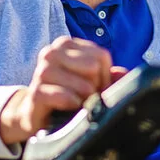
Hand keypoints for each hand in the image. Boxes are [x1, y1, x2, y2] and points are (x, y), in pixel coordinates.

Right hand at [0, 37, 127, 144]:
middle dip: (94, 87)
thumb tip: (124, 74)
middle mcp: (51, 52)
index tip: (93, 87)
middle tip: (82, 96)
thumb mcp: (89, 82)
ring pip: (84, 84)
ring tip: (75, 103)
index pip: (101, 55)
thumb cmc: (65, 94)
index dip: (103, 76)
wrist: (34, 114)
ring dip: (84, 99)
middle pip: (94, 67)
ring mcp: (42, 71)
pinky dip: (73, 105)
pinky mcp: (36, 93)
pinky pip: (66, 97)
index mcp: (65, 44)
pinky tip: (69, 108)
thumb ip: (109, 76)